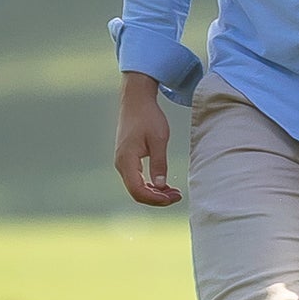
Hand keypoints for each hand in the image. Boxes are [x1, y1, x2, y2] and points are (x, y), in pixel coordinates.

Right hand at [115, 74, 178, 207]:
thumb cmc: (148, 117)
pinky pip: (136, 179)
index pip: (137, 190)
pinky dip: (150, 184)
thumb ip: (159, 163)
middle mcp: (121, 164)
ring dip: (154, 192)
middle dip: (157, 198)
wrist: (136, 100)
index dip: (155, 199)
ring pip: (136, 186)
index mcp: (126, 160)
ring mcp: (122, 162)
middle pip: (136, 192)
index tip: (172, 198)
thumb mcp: (158, 139)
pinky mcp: (126, 159)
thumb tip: (160, 185)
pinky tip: (163, 184)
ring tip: (173, 192)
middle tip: (177, 196)